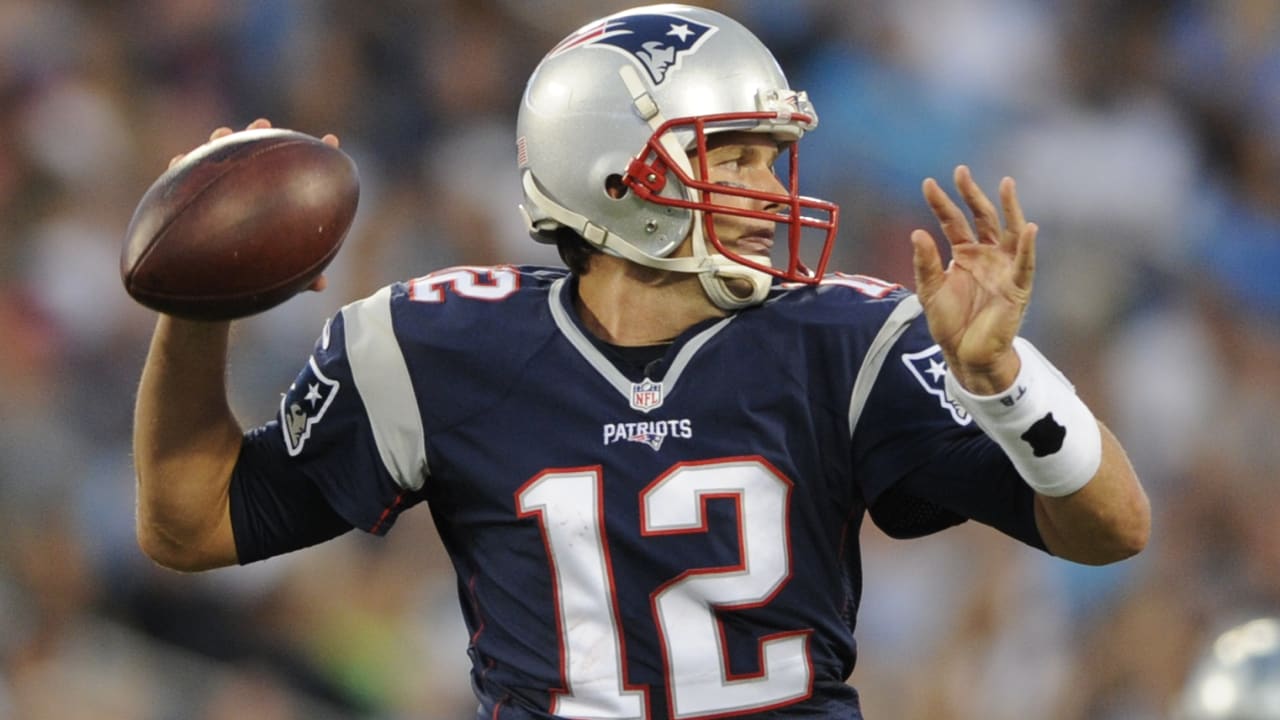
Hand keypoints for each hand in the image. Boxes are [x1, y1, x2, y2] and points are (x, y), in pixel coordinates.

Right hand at [168, 118, 340, 292]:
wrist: (211, 292)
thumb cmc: (252, 275)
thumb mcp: (278, 272)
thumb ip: (300, 275)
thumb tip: (322, 286)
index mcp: (268, 198)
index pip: (293, 170)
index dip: (312, 153)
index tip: (332, 140)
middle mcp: (242, 188)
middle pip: (251, 153)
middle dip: (256, 134)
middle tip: (264, 124)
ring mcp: (214, 190)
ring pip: (214, 158)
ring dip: (217, 142)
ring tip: (222, 134)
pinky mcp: (185, 199)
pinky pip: (178, 181)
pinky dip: (179, 167)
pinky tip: (178, 160)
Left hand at [910, 165, 1036, 394]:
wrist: (965, 354)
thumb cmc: (950, 323)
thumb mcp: (930, 290)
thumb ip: (925, 262)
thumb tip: (917, 231)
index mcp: (964, 254)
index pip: (953, 221)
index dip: (942, 203)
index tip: (928, 183)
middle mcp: (986, 256)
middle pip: (981, 218)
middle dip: (972, 194)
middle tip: (961, 171)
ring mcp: (1003, 269)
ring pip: (1009, 232)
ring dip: (1009, 209)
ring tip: (1007, 184)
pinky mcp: (1016, 287)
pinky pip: (1025, 264)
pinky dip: (1028, 247)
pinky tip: (1028, 227)